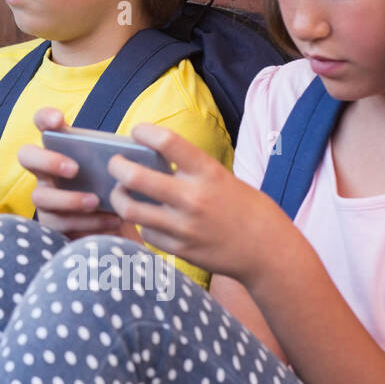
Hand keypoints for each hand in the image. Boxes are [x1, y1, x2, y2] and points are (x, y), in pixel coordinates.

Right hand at [18, 107, 130, 238]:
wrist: (124, 228)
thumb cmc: (120, 190)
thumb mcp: (121, 170)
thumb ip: (120, 157)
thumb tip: (131, 151)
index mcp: (62, 148)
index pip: (43, 124)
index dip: (44, 118)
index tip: (58, 120)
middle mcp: (46, 171)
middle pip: (26, 156)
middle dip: (47, 160)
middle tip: (74, 169)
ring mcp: (46, 198)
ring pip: (40, 196)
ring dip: (69, 198)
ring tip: (96, 201)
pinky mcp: (52, 225)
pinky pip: (59, 224)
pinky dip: (87, 222)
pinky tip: (111, 220)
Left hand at [106, 122, 289, 282]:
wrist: (268, 252)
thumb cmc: (244, 208)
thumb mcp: (221, 178)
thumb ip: (188, 169)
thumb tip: (148, 157)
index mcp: (207, 172)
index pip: (167, 141)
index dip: (144, 131)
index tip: (136, 131)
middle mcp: (193, 198)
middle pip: (134, 176)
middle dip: (116, 166)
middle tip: (115, 163)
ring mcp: (183, 226)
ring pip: (129, 208)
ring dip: (119, 196)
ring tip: (121, 191)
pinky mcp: (179, 249)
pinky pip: (145, 232)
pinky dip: (141, 222)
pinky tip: (147, 217)